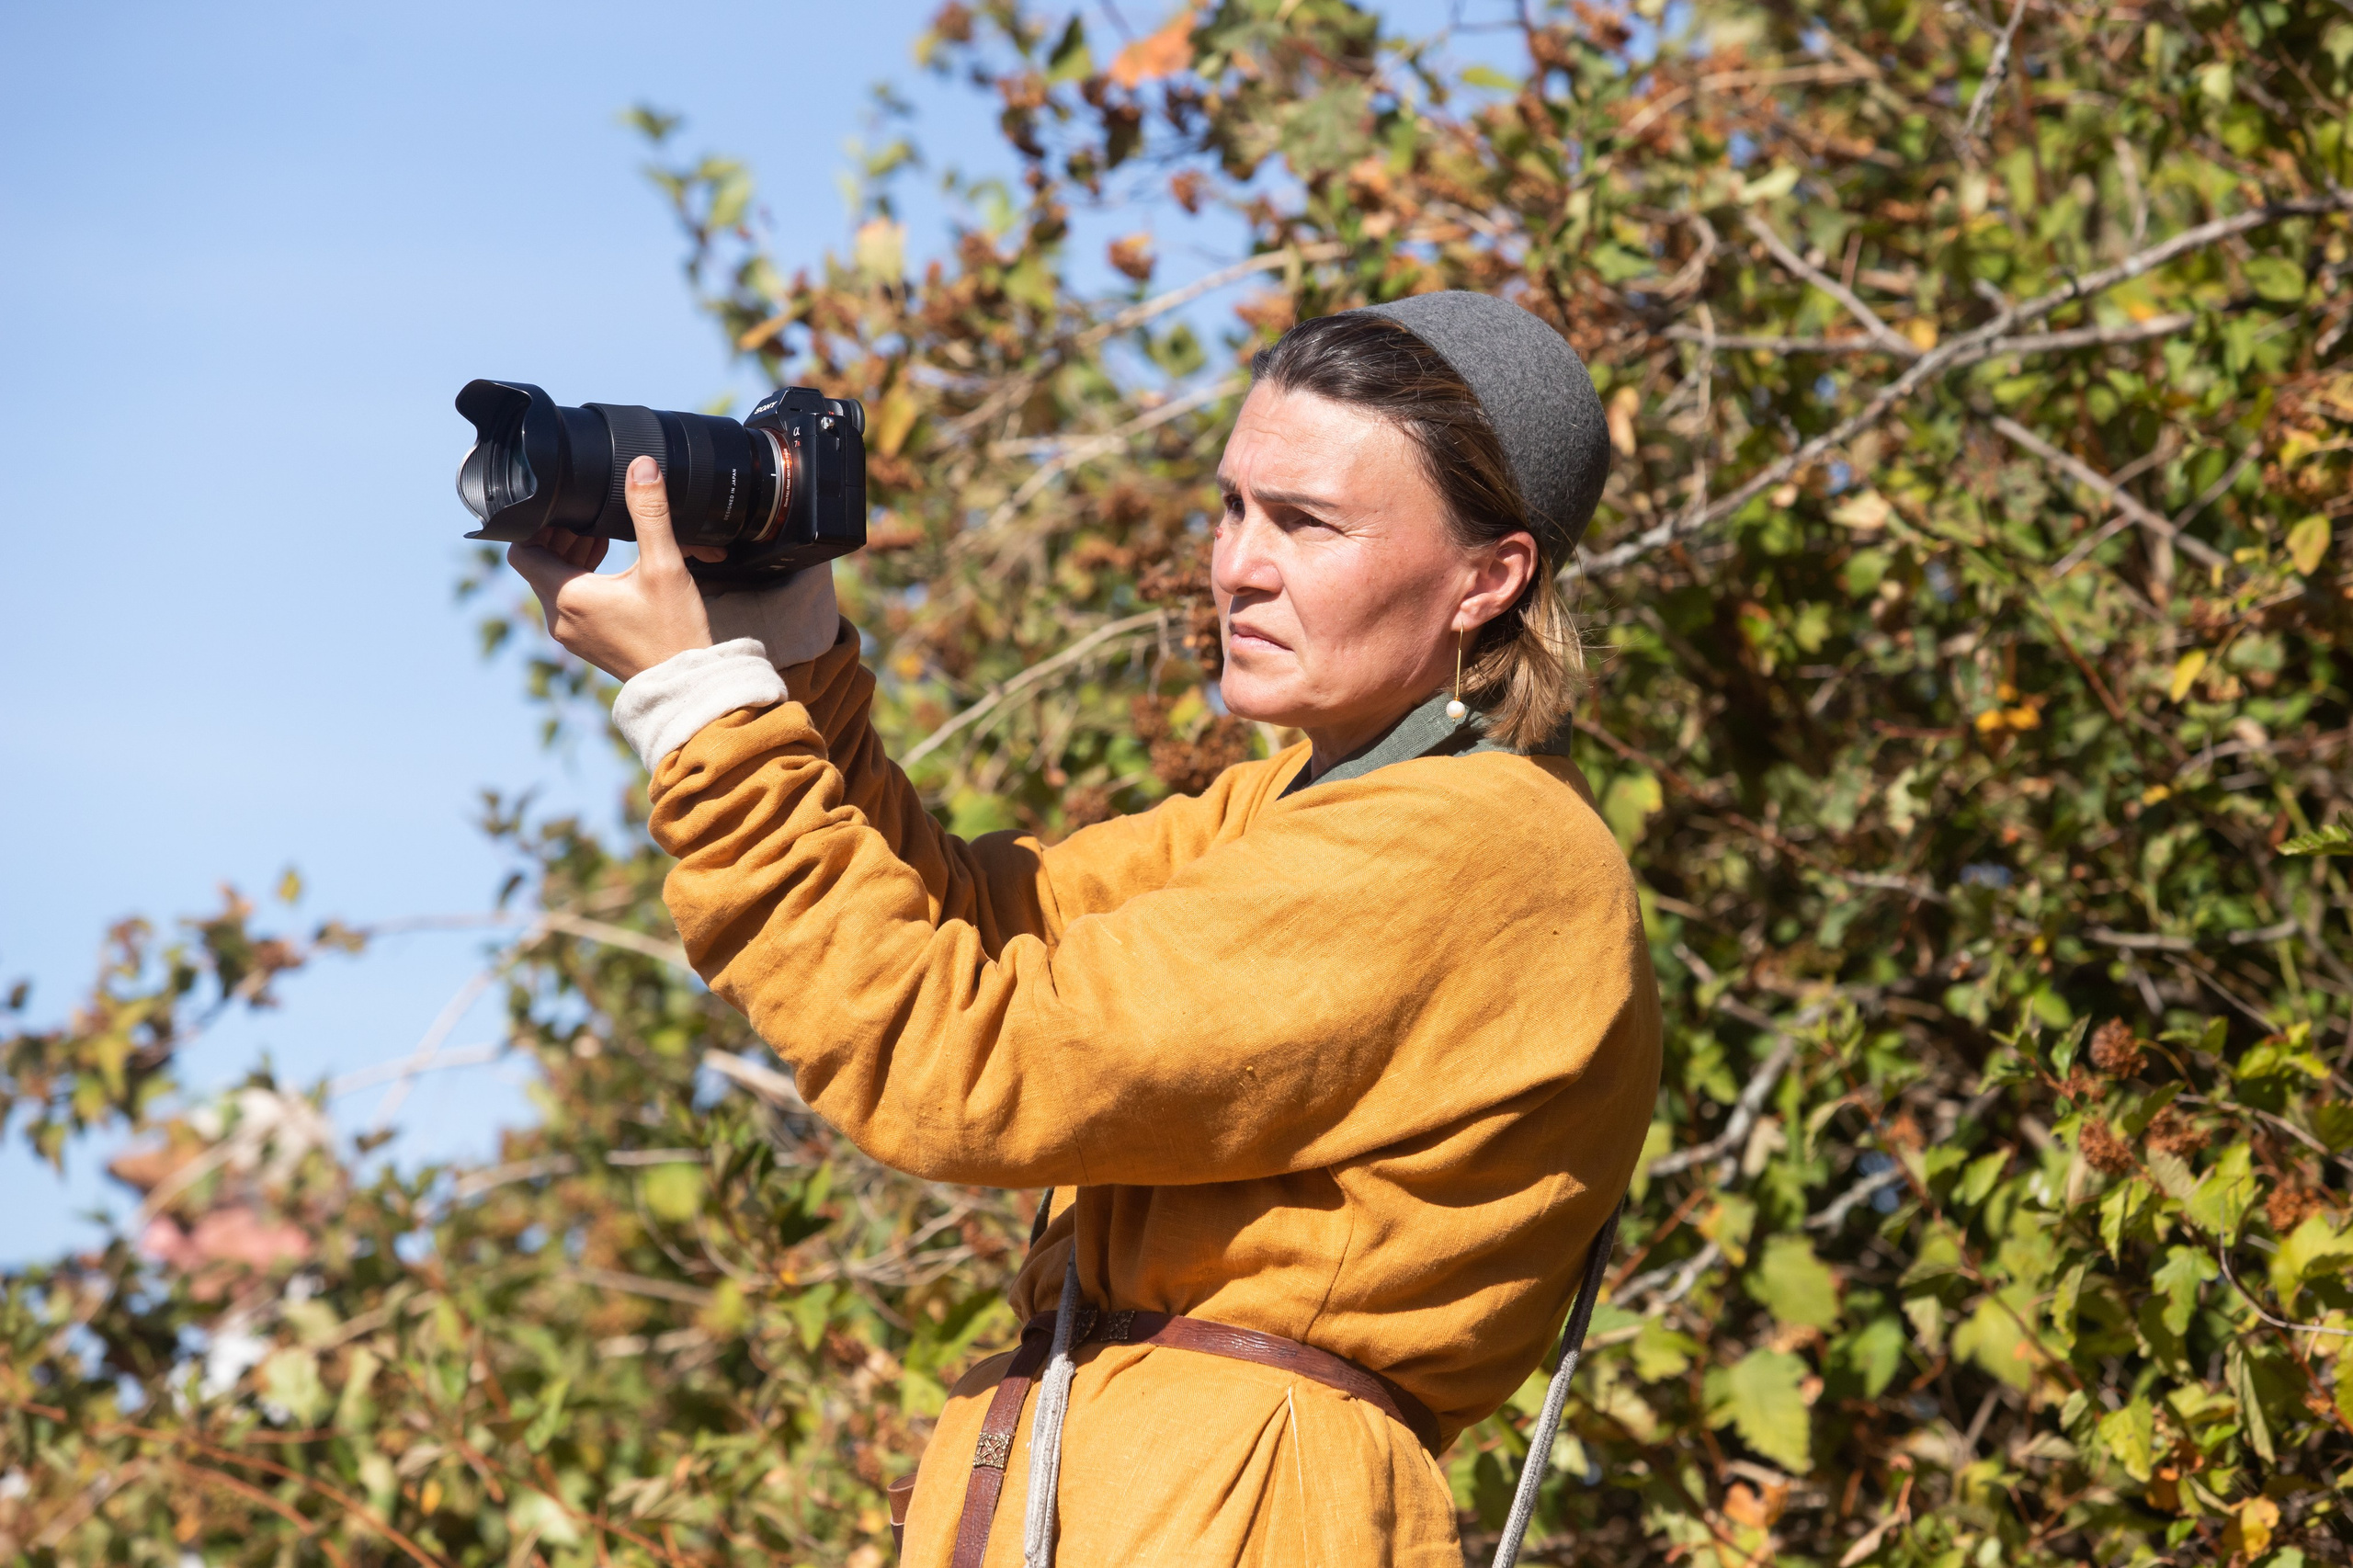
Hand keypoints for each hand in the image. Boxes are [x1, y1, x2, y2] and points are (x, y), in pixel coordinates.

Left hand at [507, 456, 715, 680]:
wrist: (686, 685)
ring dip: (569, 561)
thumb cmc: (674, 630)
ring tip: (600, 543)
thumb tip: (642, 467)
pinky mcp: (585, 644)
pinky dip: (579, 584)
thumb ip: (649, 513)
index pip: (522, 550)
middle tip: (588, 524)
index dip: (537, 526)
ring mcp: (570, 635)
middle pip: (536, 566)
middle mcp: (559, 618)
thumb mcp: (665, 565)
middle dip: (557, 540)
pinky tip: (611, 575)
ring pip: (552, 585)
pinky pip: (567, 605)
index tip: (566, 513)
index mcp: (567, 595)